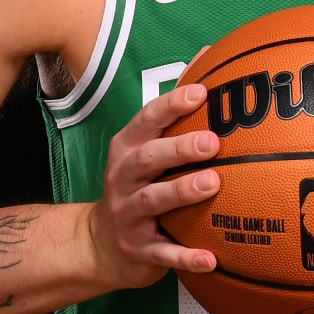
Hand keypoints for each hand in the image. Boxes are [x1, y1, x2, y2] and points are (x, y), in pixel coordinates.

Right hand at [90, 81, 221, 287]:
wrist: (100, 244)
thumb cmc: (139, 185)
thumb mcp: (147, 148)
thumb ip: (176, 112)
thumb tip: (212, 54)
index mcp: (128, 149)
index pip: (146, 120)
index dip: (172, 106)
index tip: (201, 93)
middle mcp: (124, 178)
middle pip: (147, 158)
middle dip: (179, 148)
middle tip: (212, 141)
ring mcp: (128, 214)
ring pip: (154, 201)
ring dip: (182, 192)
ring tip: (213, 184)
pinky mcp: (138, 249)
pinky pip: (163, 253)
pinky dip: (186, 256)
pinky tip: (212, 259)